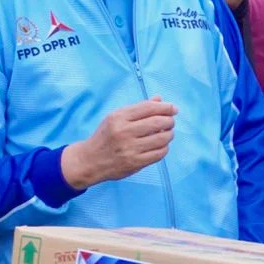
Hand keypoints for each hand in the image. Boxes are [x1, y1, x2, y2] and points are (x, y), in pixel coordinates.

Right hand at [61, 99, 178, 188]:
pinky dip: (164, 148)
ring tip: (167, 133)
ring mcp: (130, 149)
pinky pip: (159, 153)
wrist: (90, 160)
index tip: (173, 109)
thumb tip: (160, 99)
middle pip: (158, 122)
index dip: (165, 107)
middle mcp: (124, 132)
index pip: (149, 108)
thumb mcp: (116, 117)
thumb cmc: (106, 136)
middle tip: (170, 122)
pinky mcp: (135, 163)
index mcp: (118, 117)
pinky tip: (161, 145)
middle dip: (169, 120)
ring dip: (169, 134)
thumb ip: (138, 108)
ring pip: (162, 138)